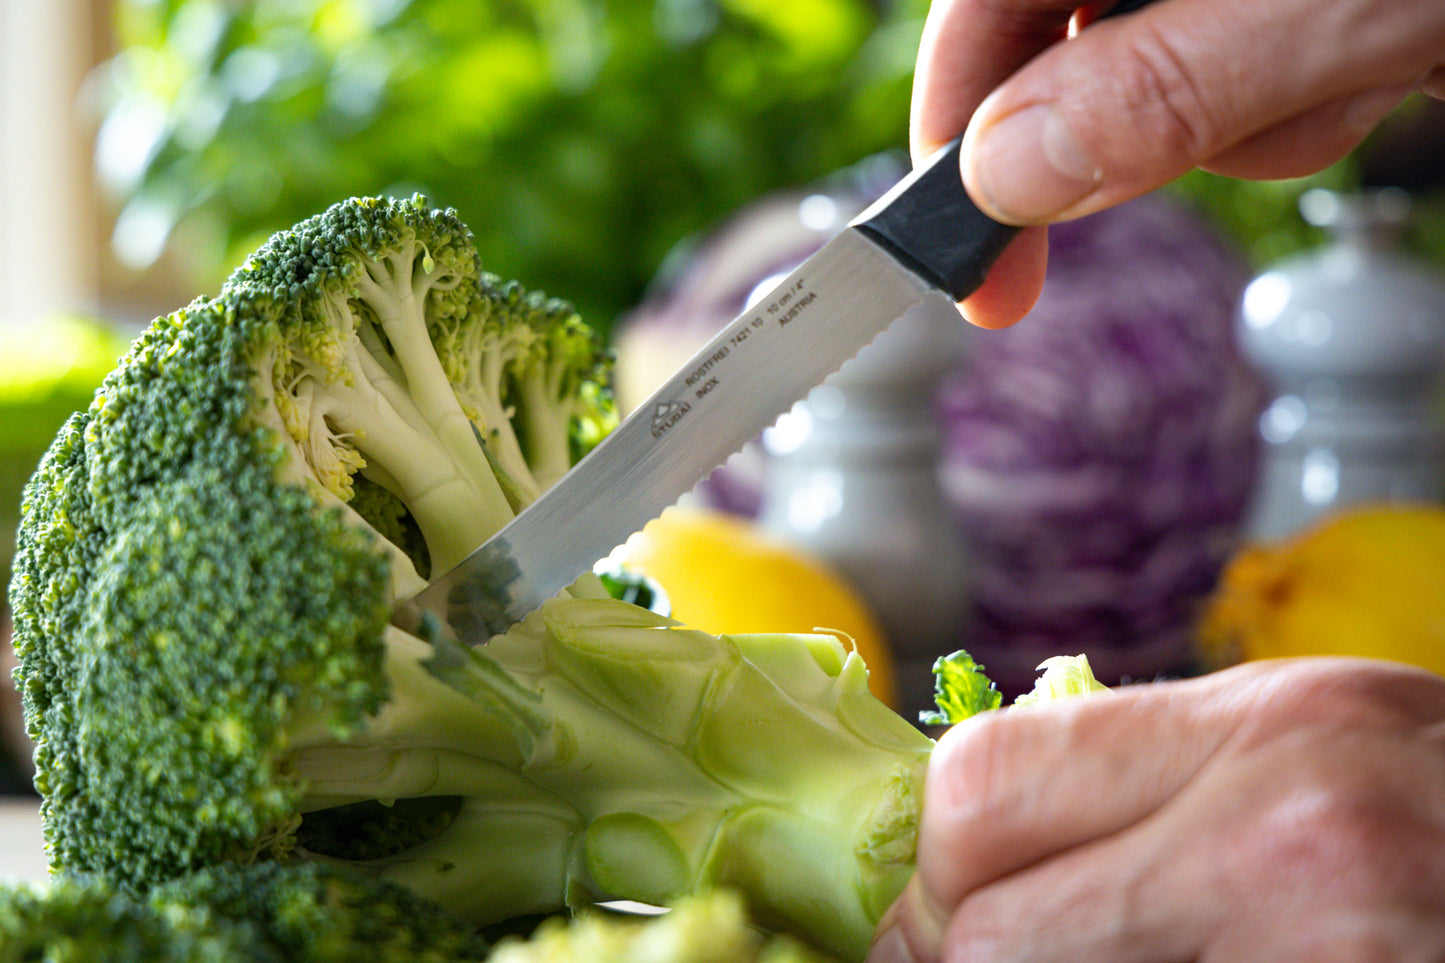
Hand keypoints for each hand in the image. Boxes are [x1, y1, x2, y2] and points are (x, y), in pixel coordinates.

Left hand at [868, 657, 1444, 961]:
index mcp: (1266, 732)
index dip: (939, 859)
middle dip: (975, 952)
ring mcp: (1322, 961)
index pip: (981, 786)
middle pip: (989, 929)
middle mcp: (1287, 842)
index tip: (946, 896)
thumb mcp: (1305, 736)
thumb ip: (1145, 771)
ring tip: (1121, 954)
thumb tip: (967, 833)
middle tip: (1006, 950)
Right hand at [912, 0, 1444, 327]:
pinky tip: (1381, 58)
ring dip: (1256, 117)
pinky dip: (1304, 101)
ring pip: (1160, 81)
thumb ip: (1166, 83)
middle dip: (1144, 126)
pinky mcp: (1281, 7)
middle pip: (1066, 50)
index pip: (983, 5)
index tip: (965, 258)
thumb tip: (1006, 171)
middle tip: (1248, 124)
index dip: (957, 128)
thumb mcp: (1340, 4)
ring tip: (1370, 58)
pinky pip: (1244, 79)